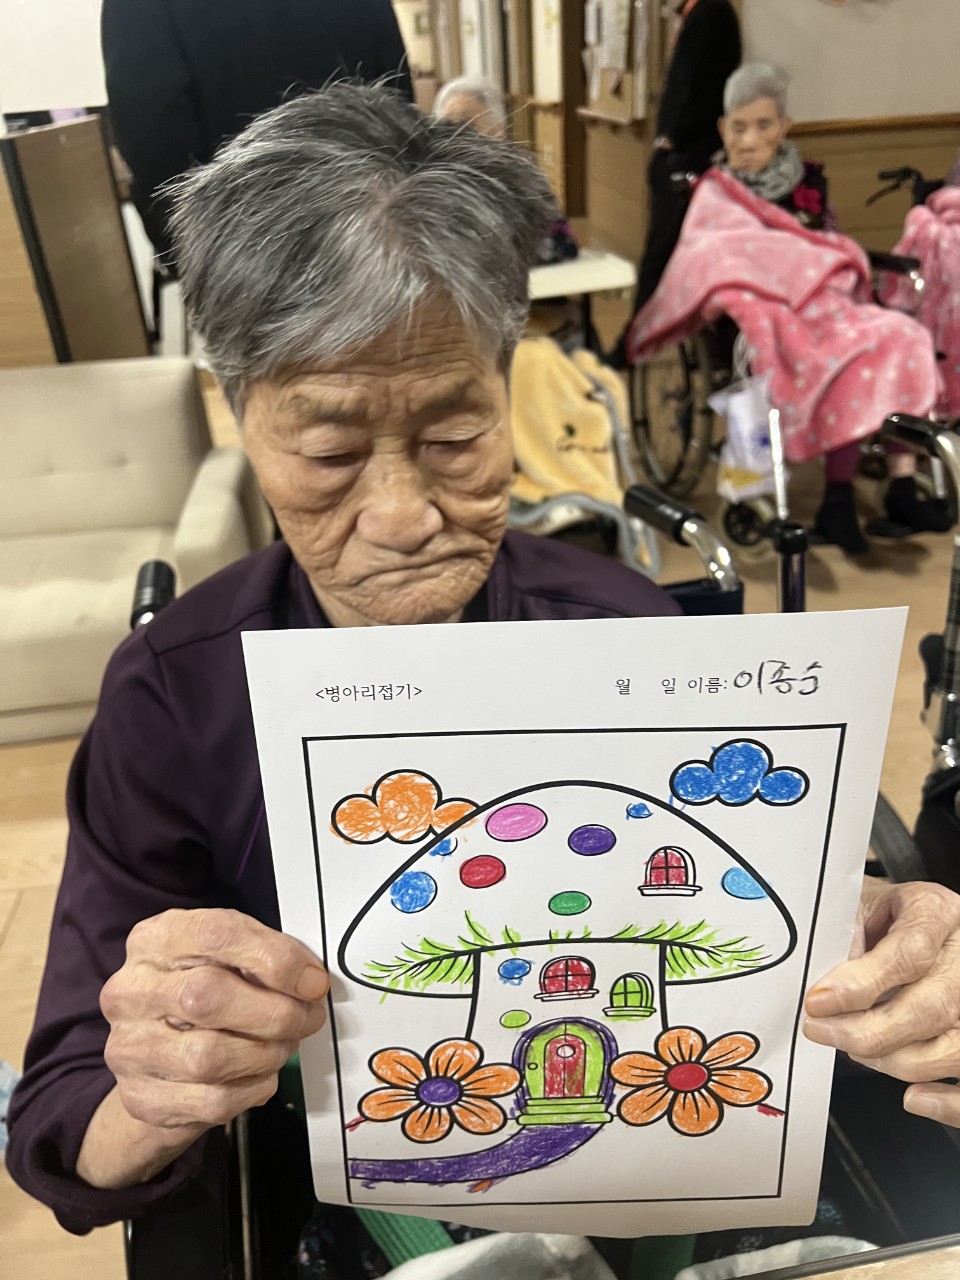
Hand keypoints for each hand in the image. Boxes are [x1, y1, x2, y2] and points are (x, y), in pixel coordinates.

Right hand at [101, 908, 327, 1132]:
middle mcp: (131, 990)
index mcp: (155, 940)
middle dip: (275, 1012)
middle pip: (207, 996)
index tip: (311, 981)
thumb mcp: (227, 954)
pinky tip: (259, 1073)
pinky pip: (212, 1100)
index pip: (215, 935)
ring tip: (283, 1045)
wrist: (154, 1053)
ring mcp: (129, 1047)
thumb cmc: (202, 989)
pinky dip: (252, 1088)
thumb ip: (264, 954)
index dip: (274, 958)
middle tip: (307, 1017)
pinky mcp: (140, 1097)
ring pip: (210, 1057)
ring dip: (266, 1053)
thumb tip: (308, 981)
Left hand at [804, 880, 959, 1125]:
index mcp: (936, 912)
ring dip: (896, 1062)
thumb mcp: (858, 906)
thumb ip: (843, 939)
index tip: (819, 1001)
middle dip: (869, 1031)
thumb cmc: (879, 915)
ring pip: (953, 1048)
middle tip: (822, 1032)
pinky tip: (915, 1098)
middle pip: (932, 1008)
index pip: (910, 953)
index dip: (862, 984)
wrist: (907, 919)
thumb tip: (823, 990)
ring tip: (854, 1049)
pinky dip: (947, 1101)